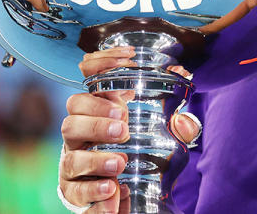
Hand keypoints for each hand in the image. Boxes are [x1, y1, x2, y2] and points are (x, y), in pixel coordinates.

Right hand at [58, 47, 201, 211]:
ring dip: (96, 156)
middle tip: (122, 123)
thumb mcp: (162, 138)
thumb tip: (185, 120)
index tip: (128, 58)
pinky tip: (111, 189)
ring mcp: (74, 160)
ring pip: (71, 152)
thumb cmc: (138, 157)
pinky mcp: (73, 190)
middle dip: (97, 111)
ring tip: (120, 162)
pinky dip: (93, 190)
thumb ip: (176, 128)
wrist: (123, 198)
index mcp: (101, 110)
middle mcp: (82, 131)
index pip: (90, 75)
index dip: (102, 62)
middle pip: (74, 108)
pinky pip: (75, 190)